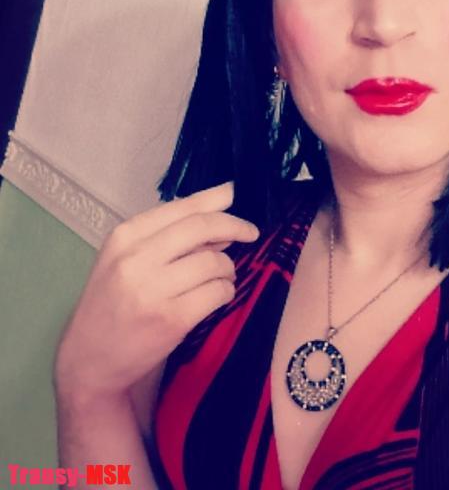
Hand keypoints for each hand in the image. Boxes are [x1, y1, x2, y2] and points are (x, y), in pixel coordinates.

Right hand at [53, 181, 259, 400]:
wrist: (90, 360)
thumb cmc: (113, 303)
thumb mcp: (127, 258)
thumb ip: (169, 232)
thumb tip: (222, 205)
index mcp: (126, 237)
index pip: (182, 208)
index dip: (215, 200)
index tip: (235, 196)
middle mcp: (136, 259)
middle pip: (202, 227)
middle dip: (234, 227)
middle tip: (250, 233)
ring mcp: (153, 290)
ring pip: (215, 262)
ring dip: (228, 268)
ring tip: (220, 276)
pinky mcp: (172, 319)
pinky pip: (218, 292)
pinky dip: (226, 291)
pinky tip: (218, 295)